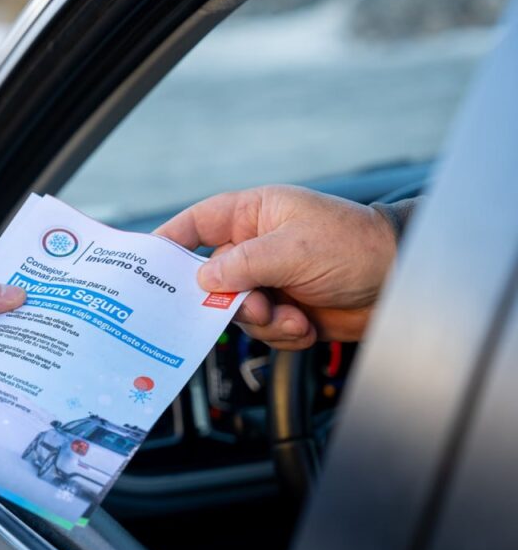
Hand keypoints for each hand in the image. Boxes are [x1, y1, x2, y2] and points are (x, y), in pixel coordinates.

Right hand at [154, 185, 396, 348]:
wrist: (402, 283)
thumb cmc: (355, 247)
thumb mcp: (293, 249)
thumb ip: (242, 264)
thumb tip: (201, 281)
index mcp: (253, 214)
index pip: (197, 224)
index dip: (169, 242)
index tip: (146, 266)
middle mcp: (256, 247)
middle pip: (210, 279)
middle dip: (229, 300)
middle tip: (251, 306)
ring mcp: (270, 281)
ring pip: (236, 311)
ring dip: (262, 321)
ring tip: (293, 317)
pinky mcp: (285, 310)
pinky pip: (261, 331)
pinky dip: (281, 335)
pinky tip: (305, 325)